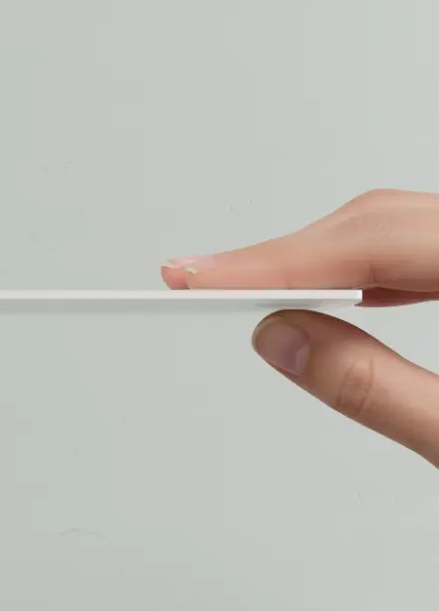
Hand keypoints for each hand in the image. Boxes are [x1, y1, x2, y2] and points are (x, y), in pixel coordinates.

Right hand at [161, 189, 438, 466]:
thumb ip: (379, 389)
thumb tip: (283, 340)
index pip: (373, 239)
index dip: (276, 261)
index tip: (200, 279)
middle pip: (376, 221)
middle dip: (283, 256)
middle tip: (198, 282)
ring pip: (390, 228)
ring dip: (315, 259)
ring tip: (244, 287)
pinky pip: (412, 248)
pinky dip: (360, 269)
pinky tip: (325, 290)